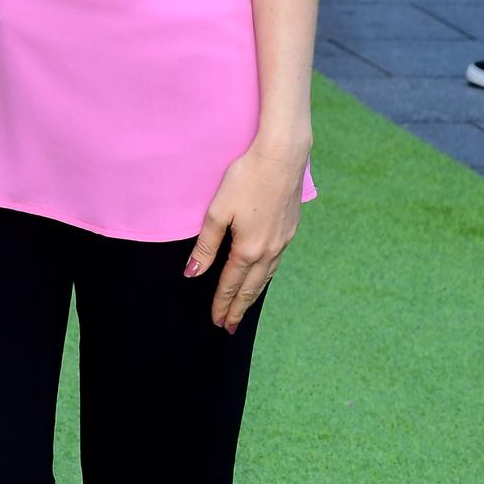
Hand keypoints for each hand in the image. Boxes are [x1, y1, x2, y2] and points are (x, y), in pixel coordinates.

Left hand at [184, 135, 307, 332]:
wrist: (283, 156)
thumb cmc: (246, 178)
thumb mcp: (218, 212)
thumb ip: (205, 246)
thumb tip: (193, 273)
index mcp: (248, 249)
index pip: (231, 285)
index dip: (222, 304)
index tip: (216, 321)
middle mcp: (269, 250)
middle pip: (251, 288)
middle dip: (238, 309)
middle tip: (229, 327)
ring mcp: (283, 240)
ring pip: (266, 277)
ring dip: (253, 295)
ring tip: (244, 309)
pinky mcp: (291, 228)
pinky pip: (276, 262)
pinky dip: (266, 276)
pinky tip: (262, 276)